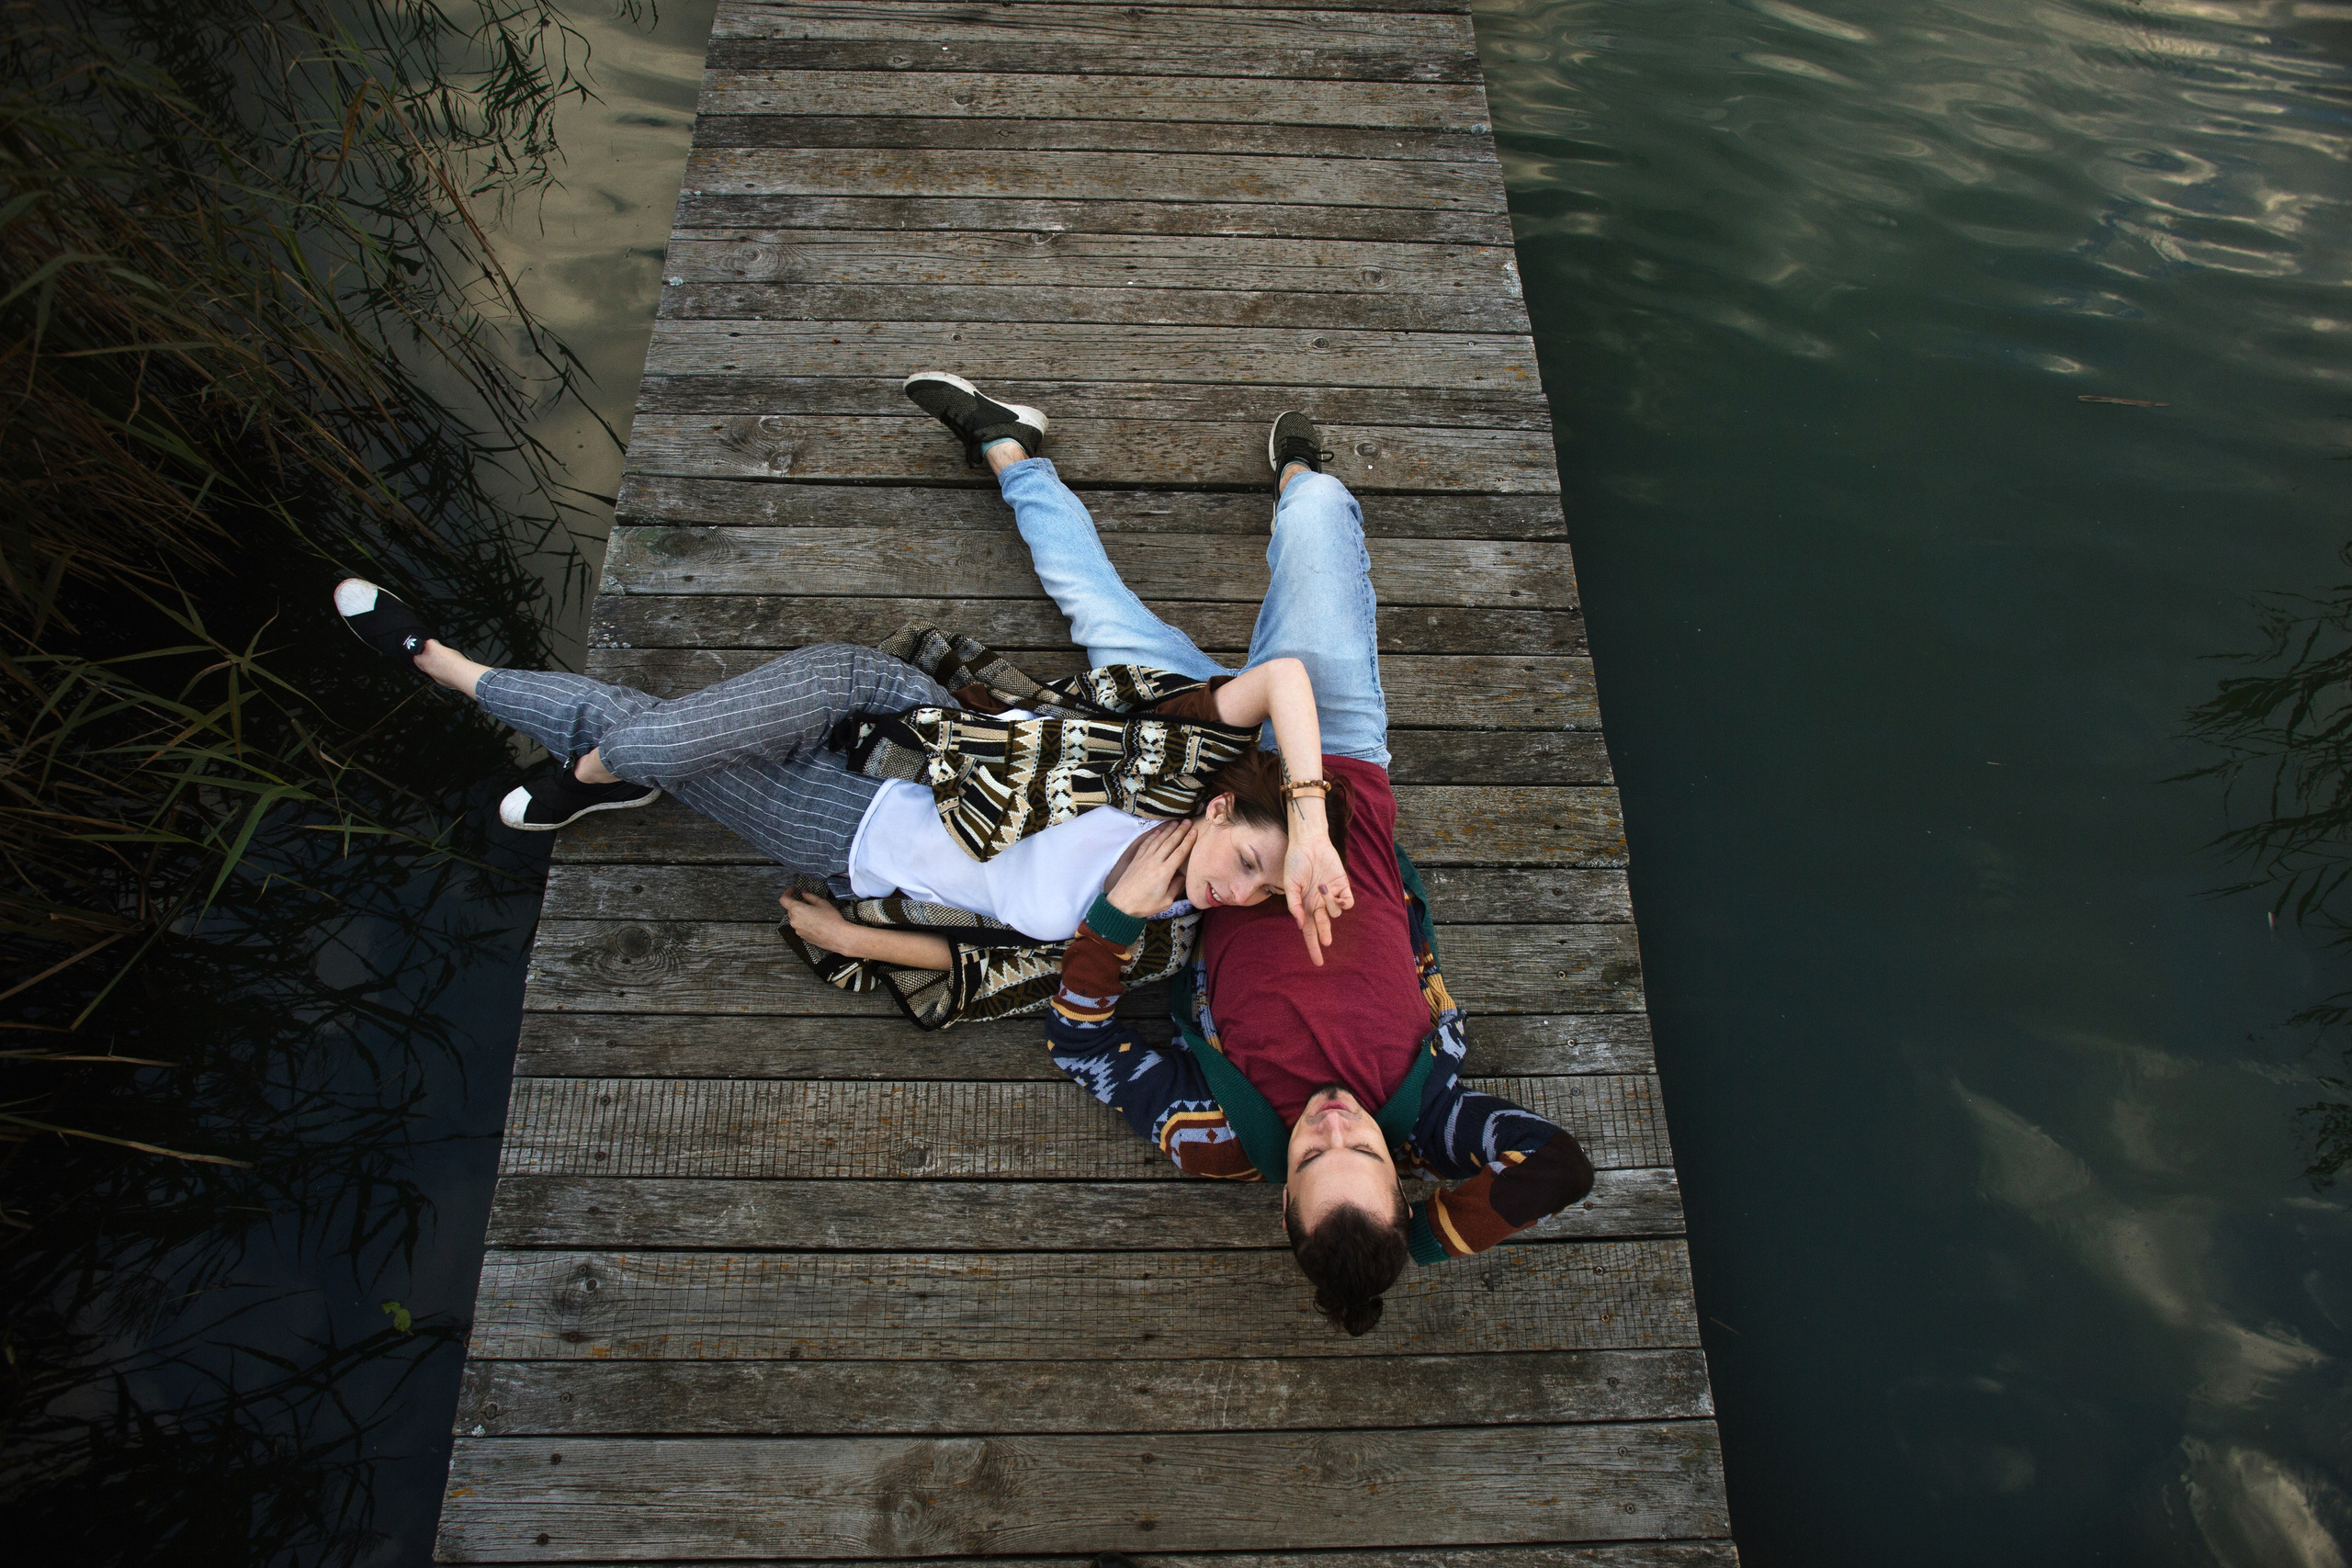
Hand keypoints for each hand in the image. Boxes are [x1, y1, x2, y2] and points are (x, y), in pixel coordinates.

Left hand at [780, 887, 856, 951]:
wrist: (837, 937)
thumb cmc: (831, 919)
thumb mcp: (821, 903)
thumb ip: (810, 896)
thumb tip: (804, 892)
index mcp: (796, 910)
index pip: (784, 899)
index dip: (787, 893)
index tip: (794, 890)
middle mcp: (794, 921)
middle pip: (791, 909)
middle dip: (798, 904)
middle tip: (810, 902)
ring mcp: (798, 930)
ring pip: (797, 918)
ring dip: (803, 914)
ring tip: (817, 913)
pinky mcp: (803, 937)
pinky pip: (801, 927)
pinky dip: (806, 922)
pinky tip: (818, 922)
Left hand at [1109, 819, 1193, 917]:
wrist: (1121, 905)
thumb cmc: (1144, 905)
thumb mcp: (1166, 901)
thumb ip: (1176, 887)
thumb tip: (1183, 876)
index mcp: (1165, 872)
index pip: (1179, 852)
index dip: (1188, 841)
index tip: (1194, 832)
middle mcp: (1155, 862)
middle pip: (1170, 842)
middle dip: (1180, 831)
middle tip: (1187, 821)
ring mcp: (1144, 859)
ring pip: (1158, 840)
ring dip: (1167, 830)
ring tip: (1175, 823)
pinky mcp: (1136, 860)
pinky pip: (1146, 844)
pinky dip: (1152, 836)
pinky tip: (1157, 831)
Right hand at [1283, 820, 1353, 966]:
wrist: (1308, 843)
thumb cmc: (1295, 862)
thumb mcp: (1290, 885)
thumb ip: (1295, 906)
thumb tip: (1301, 926)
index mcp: (1305, 906)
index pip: (1310, 932)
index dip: (1313, 947)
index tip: (1319, 963)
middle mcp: (1319, 903)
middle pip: (1324, 927)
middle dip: (1325, 936)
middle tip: (1327, 943)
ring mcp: (1331, 895)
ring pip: (1335, 913)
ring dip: (1329, 904)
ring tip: (1321, 887)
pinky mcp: (1343, 886)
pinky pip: (1347, 902)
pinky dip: (1342, 902)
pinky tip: (1334, 892)